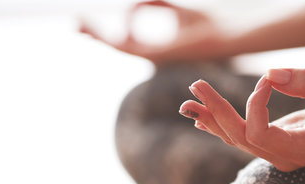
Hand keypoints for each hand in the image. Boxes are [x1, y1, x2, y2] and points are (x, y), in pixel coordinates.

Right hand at [79, 1, 224, 64]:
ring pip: (120, 48)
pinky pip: (128, 46)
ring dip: (99, 36)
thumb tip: (131, 5)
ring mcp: (156, 57)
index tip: (91, 20)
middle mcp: (156, 54)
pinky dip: (111, 36)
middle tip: (76, 25)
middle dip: (98, 35)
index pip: (129, 39)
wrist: (228, 34)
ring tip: (80, 24)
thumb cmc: (208, 22)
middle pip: (120, 45)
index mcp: (161, 47)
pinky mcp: (158, 56)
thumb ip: (154, 4)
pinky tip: (98, 28)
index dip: (109, 30)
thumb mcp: (175, 9)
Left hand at [179, 69, 304, 171]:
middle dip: (217, 110)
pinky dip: (220, 125)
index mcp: (300, 151)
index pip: (259, 134)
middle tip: (196, 85)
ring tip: (188, 101)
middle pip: (239, 137)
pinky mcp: (272, 145)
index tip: (268, 80)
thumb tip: (270, 73)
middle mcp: (283, 158)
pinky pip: (242, 138)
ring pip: (236, 139)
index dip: (254, 106)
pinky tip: (200, 117)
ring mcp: (276, 154)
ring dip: (212, 118)